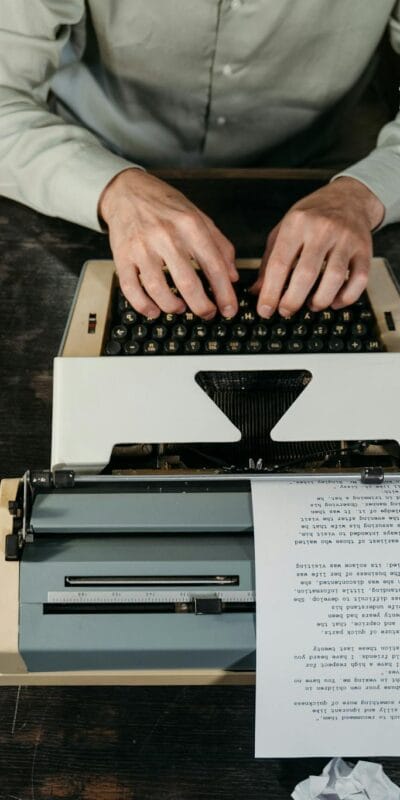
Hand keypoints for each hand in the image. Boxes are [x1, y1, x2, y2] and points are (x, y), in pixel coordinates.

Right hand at [99, 169, 238, 318]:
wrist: (127, 191)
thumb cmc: (165, 206)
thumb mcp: (199, 217)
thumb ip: (220, 245)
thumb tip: (232, 276)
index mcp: (190, 225)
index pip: (214, 266)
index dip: (224, 293)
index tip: (229, 308)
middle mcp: (166, 236)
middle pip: (187, 282)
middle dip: (201, 306)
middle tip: (207, 314)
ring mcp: (141, 248)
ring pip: (158, 289)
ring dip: (173, 307)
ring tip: (181, 308)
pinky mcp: (122, 256)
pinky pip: (131, 289)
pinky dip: (143, 305)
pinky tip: (154, 310)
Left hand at [252, 177, 384, 317]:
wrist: (348, 198)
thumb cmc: (312, 216)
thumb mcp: (284, 230)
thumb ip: (269, 261)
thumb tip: (257, 292)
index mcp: (296, 224)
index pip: (279, 263)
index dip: (270, 292)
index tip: (264, 310)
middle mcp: (322, 229)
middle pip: (306, 274)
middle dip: (293, 300)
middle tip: (285, 312)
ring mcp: (346, 239)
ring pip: (334, 278)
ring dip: (320, 300)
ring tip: (310, 306)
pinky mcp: (364, 249)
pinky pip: (359, 280)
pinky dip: (346, 297)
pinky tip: (334, 301)